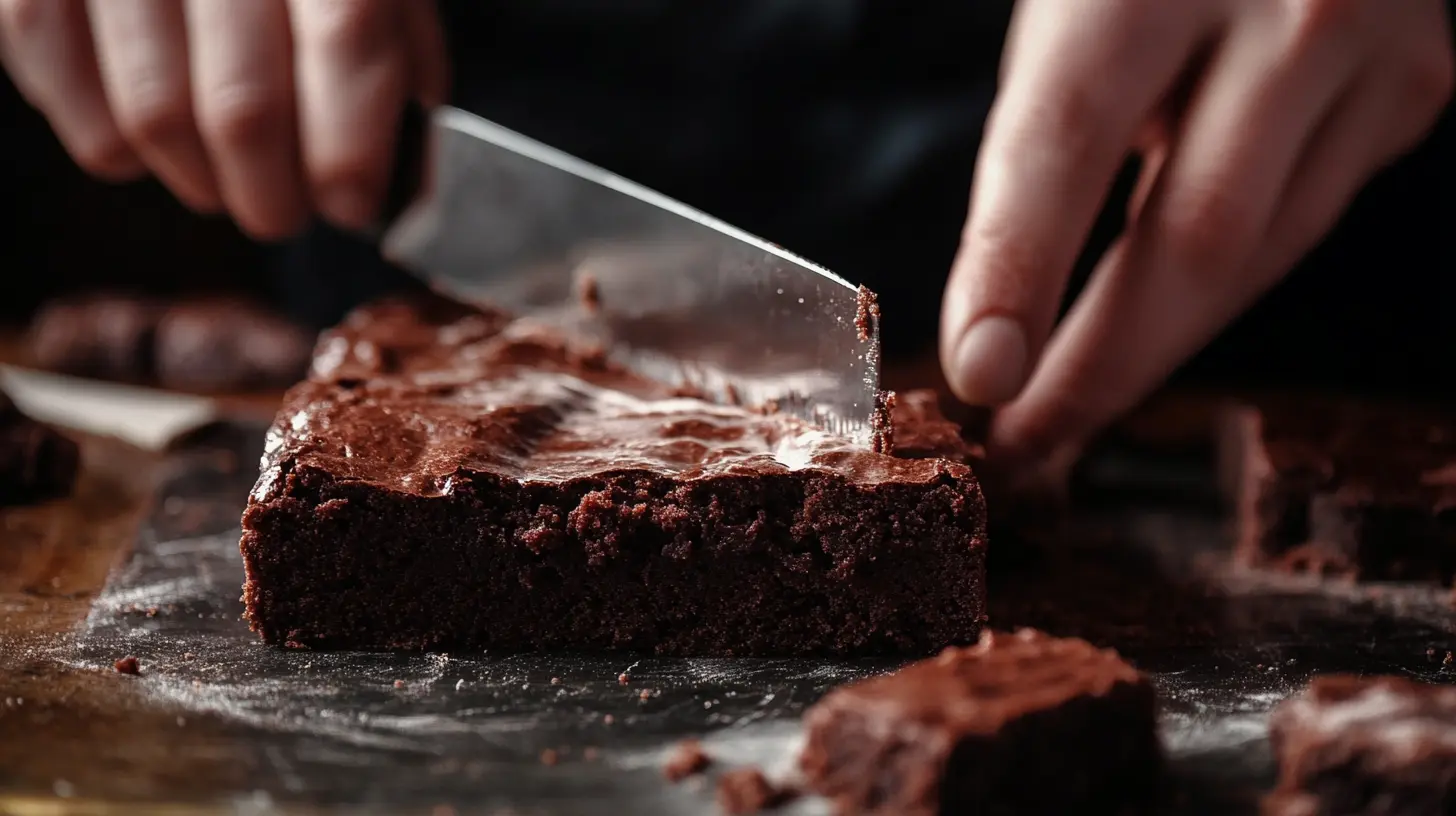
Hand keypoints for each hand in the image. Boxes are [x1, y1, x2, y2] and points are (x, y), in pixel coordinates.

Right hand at [0, 0, 446, 238]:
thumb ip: (397, 42)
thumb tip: (407, 146)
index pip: (350, 41)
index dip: (352, 150)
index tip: (352, 204)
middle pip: (245, 108)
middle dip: (273, 196)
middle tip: (283, 215)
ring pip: (154, 117)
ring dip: (198, 181)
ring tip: (221, 182)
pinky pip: (60, 86)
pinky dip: (108, 141)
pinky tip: (145, 139)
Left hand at [940, 0, 1452, 464]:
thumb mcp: (1070, 2)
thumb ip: (1045, 127)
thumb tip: (1003, 315)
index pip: (1066, 141)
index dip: (1017, 271)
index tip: (980, 379)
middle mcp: (1288, 6)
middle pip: (1192, 235)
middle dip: (1098, 367)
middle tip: (1022, 449)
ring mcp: (1375, 52)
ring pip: (1256, 256)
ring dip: (1155, 349)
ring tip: (1069, 407)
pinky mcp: (1416, 90)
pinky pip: (1301, 225)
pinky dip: (1220, 287)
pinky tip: (1159, 319)